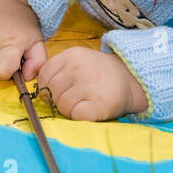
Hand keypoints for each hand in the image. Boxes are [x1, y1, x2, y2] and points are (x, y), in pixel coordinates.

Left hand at [34, 47, 148, 122]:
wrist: (133, 80)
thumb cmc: (101, 74)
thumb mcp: (79, 61)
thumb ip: (59, 70)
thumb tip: (40, 92)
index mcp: (71, 55)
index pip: (44, 75)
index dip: (48, 87)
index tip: (60, 90)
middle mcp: (77, 68)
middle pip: (50, 92)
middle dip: (59, 99)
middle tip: (76, 98)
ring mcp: (88, 86)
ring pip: (61, 105)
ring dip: (70, 109)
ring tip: (85, 102)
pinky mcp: (97, 105)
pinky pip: (75, 115)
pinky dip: (80, 116)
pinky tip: (90, 109)